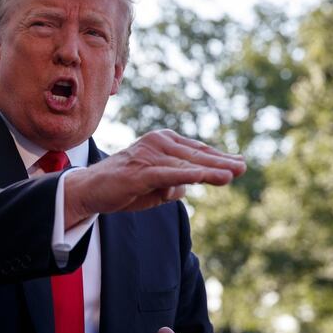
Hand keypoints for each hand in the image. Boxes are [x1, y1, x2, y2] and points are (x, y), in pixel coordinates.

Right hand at [63, 130, 245, 226]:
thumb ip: (175, 184)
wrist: (90, 190)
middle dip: (221, 162)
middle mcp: (157, 143)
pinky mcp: (140, 172)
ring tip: (232, 174)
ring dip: (211, 169)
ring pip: (187, 164)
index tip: (238, 163)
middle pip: (196, 154)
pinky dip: (189, 175)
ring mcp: (149, 156)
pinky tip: (206, 177)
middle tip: (243, 167)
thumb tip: (189, 187)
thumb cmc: (123, 187)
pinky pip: (170, 173)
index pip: (196, 150)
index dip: (218, 157)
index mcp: (162, 142)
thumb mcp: (156, 186)